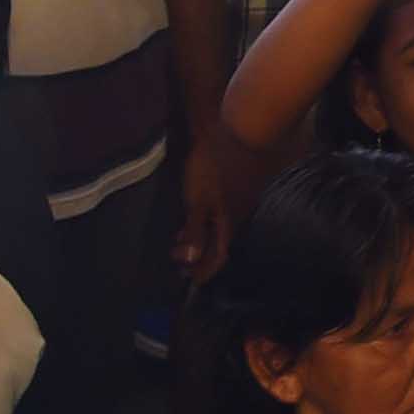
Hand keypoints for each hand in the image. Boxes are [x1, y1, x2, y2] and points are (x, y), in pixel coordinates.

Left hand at [176, 141, 239, 282]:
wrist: (230, 133)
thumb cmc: (210, 168)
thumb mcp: (197, 201)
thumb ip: (194, 230)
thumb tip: (190, 261)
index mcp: (227, 222)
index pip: (218, 256)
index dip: (204, 271)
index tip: (189, 281)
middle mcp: (235, 217)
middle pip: (220, 245)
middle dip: (200, 257)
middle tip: (178, 262)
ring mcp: (235, 203)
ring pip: (219, 230)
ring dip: (201, 241)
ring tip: (180, 242)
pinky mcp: (231, 191)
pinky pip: (218, 217)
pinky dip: (203, 225)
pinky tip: (192, 218)